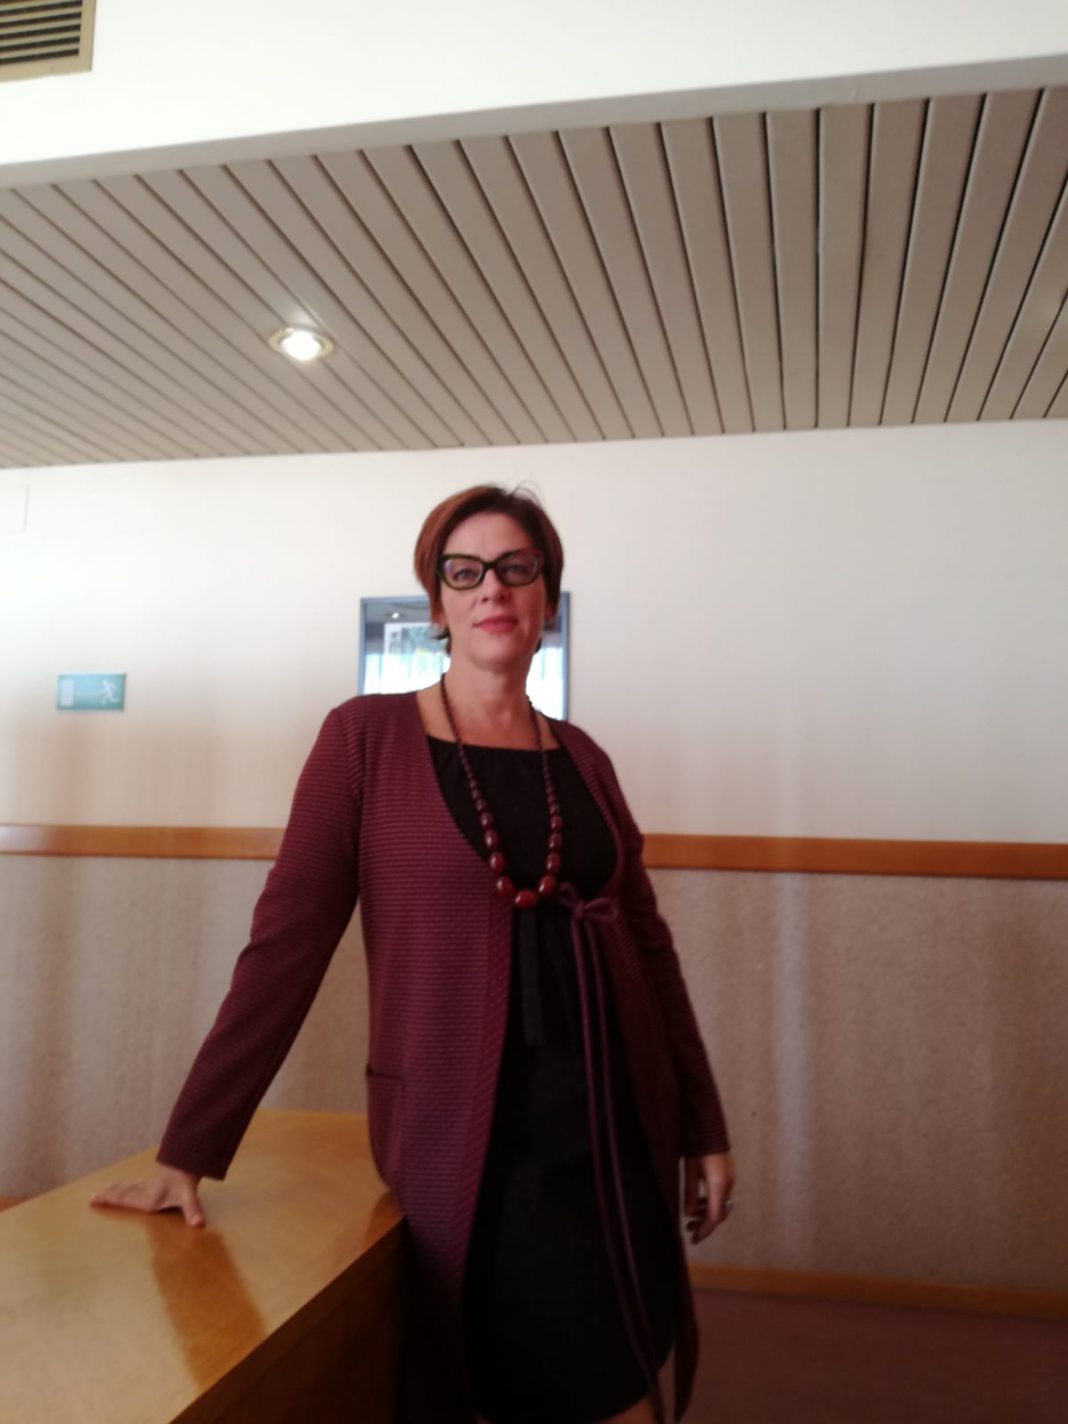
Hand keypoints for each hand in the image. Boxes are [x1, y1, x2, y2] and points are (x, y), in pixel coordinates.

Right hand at [90, 1165, 205, 1226]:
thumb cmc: (187, 1180)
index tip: (93, 1199)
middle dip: (109, 1195)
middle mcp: (146, 1191)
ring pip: (130, 1187)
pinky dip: (130, 1185)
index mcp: (148, 1199)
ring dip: (118, 1188)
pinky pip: (138, 1184)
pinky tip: (132, 1184)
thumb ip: (192, 1210)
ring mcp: (152, 1184)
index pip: (125, 1200)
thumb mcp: (189, 1197)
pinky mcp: (158, 1180)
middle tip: (93, 1196)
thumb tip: (199, 1223)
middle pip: (124, 1193)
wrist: (192, 1158)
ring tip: (106, 1188)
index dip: (110, 1200)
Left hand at [684, 1152, 735, 1243]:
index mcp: (719, 1184)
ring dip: (708, 1212)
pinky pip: (722, 1194)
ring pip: (721, 1204)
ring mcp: (731, 1178)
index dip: (704, 1230)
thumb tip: (689, 1214)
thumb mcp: (690, 1170)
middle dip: (705, 1223)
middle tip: (689, 1229)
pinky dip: (712, 1202)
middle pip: (719, 1212)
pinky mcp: (729, 1174)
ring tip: (692, 1215)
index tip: (694, 1239)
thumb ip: (690, 1193)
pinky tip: (700, 1201)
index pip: (714, 1216)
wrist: (709, 1125)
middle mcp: (729, 1183)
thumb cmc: (697, 1145)